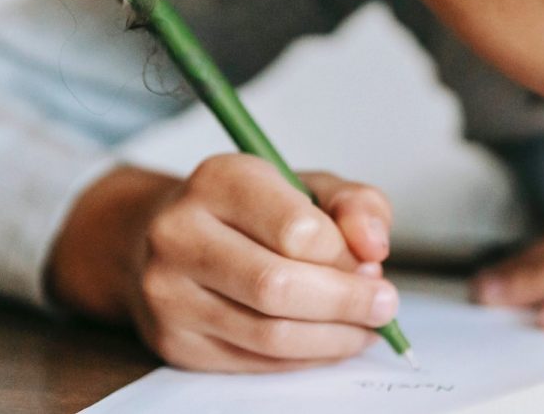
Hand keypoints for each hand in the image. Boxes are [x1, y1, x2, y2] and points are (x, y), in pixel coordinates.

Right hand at [47, 156, 398, 371]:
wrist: (160, 238)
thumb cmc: (249, 210)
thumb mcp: (309, 185)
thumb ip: (356, 204)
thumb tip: (374, 247)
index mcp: (220, 181)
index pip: (297, 229)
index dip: (345, 255)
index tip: (373, 264)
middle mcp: (181, 234)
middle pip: (278, 287)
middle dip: (346, 303)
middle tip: (384, 306)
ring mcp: (169, 293)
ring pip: (268, 333)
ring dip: (332, 338)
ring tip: (364, 327)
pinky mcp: (174, 341)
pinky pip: (254, 361)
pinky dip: (304, 357)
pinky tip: (328, 341)